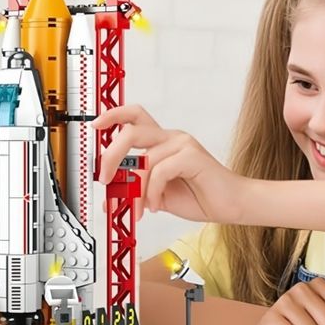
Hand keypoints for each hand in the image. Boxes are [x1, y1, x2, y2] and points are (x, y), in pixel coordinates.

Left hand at [93, 104, 241, 221]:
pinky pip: (160, 170)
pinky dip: (153, 192)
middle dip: (111, 154)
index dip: (113, 116)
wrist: (230, 206)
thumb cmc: (198, 196)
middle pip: (131, 130)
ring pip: (144, 158)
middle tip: (104, 178)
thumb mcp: (156, 194)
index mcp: (162, 141)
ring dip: (135, 189)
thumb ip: (136, 189)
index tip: (95, 125)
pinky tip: (156, 206)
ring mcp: (183, 144)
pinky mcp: (192, 156)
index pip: (134, 116)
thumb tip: (110, 197)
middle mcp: (171, 137)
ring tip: (140, 209)